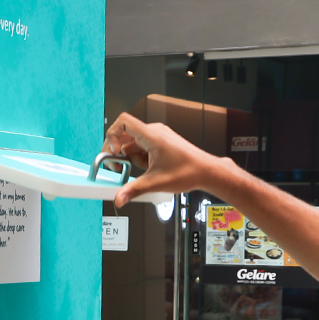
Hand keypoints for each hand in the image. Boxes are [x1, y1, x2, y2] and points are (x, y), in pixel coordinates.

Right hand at [103, 113, 226, 207]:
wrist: (206, 171)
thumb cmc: (189, 171)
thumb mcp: (156, 183)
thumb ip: (134, 190)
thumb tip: (119, 198)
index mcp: (152, 136)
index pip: (123, 122)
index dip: (112, 136)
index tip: (114, 152)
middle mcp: (154, 132)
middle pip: (125, 135)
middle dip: (119, 153)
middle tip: (120, 168)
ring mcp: (158, 136)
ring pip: (134, 143)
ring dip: (132, 157)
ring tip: (143, 171)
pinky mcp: (161, 142)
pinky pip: (143, 147)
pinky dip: (141, 158)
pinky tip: (149, 169)